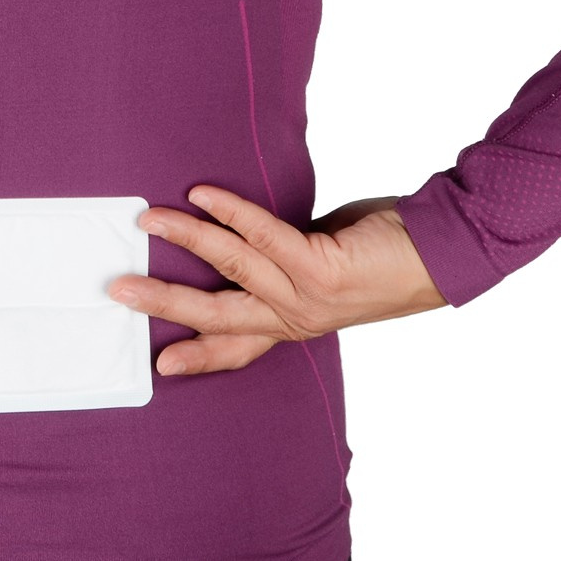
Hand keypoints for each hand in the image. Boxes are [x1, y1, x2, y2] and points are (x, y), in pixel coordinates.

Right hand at [108, 185, 446, 377]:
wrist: (441, 254)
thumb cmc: (382, 255)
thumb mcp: (325, 269)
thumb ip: (284, 263)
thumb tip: (237, 231)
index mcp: (295, 323)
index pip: (237, 347)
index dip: (197, 357)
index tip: (160, 363)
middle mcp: (297, 317)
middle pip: (218, 316)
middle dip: (165, 304)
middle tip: (119, 291)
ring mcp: (307, 296)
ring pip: (231, 269)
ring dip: (185, 241)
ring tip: (148, 221)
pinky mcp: (320, 267)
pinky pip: (263, 236)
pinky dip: (229, 213)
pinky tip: (202, 196)